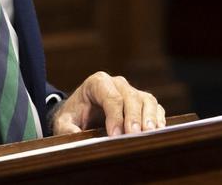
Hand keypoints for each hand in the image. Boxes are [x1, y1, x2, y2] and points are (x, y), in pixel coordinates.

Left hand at [50, 71, 164, 136]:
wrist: (80, 113)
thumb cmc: (72, 116)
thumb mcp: (63, 122)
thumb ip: (68, 129)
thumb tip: (77, 138)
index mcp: (97, 83)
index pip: (110, 97)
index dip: (115, 116)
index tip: (115, 135)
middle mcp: (117, 83)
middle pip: (131, 97)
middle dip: (133, 117)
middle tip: (134, 135)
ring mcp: (132, 91)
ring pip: (146, 100)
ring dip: (150, 117)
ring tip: (150, 133)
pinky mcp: (142, 102)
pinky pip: (154, 107)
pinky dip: (158, 119)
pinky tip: (158, 132)